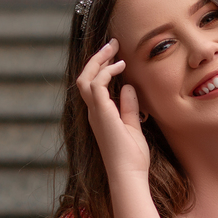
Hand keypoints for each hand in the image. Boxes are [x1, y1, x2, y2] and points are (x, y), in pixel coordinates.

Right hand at [76, 38, 149, 178]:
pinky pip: (97, 85)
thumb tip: (128, 86)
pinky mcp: (102, 113)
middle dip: (97, 59)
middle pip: (85, 78)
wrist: (128, 174)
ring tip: (113, 48)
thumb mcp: (133, 126)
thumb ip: (129, 107)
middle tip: (112, 44)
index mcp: (99, 115)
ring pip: (86, 78)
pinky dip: (107, 72)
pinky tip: (121, 67)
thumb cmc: (132, 157)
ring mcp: (96, 113)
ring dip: (99, 61)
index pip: (92, 86)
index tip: (116, 57)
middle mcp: (93, 112)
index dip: (101, 68)